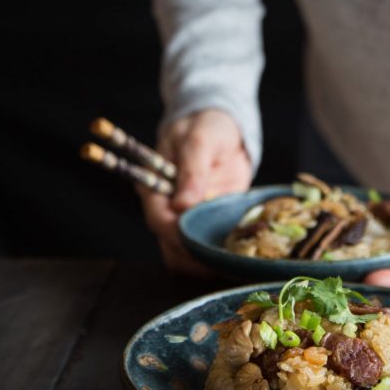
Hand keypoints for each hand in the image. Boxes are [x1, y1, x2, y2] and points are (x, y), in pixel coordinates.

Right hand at [137, 108, 252, 275]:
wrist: (224, 128)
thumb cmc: (206, 126)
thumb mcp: (200, 139)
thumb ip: (192, 170)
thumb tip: (182, 204)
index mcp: (154, 186)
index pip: (158, 219)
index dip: (175, 235)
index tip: (196, 244)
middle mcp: (167, 207)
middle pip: (170, 244)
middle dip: (193, 256)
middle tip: (220, 262)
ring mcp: (187, 217)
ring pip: (186, 254)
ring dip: (205, 262)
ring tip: (229, 263)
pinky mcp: (207, 221)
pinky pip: (206, 247)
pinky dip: (218, 255)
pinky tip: (235, 256)